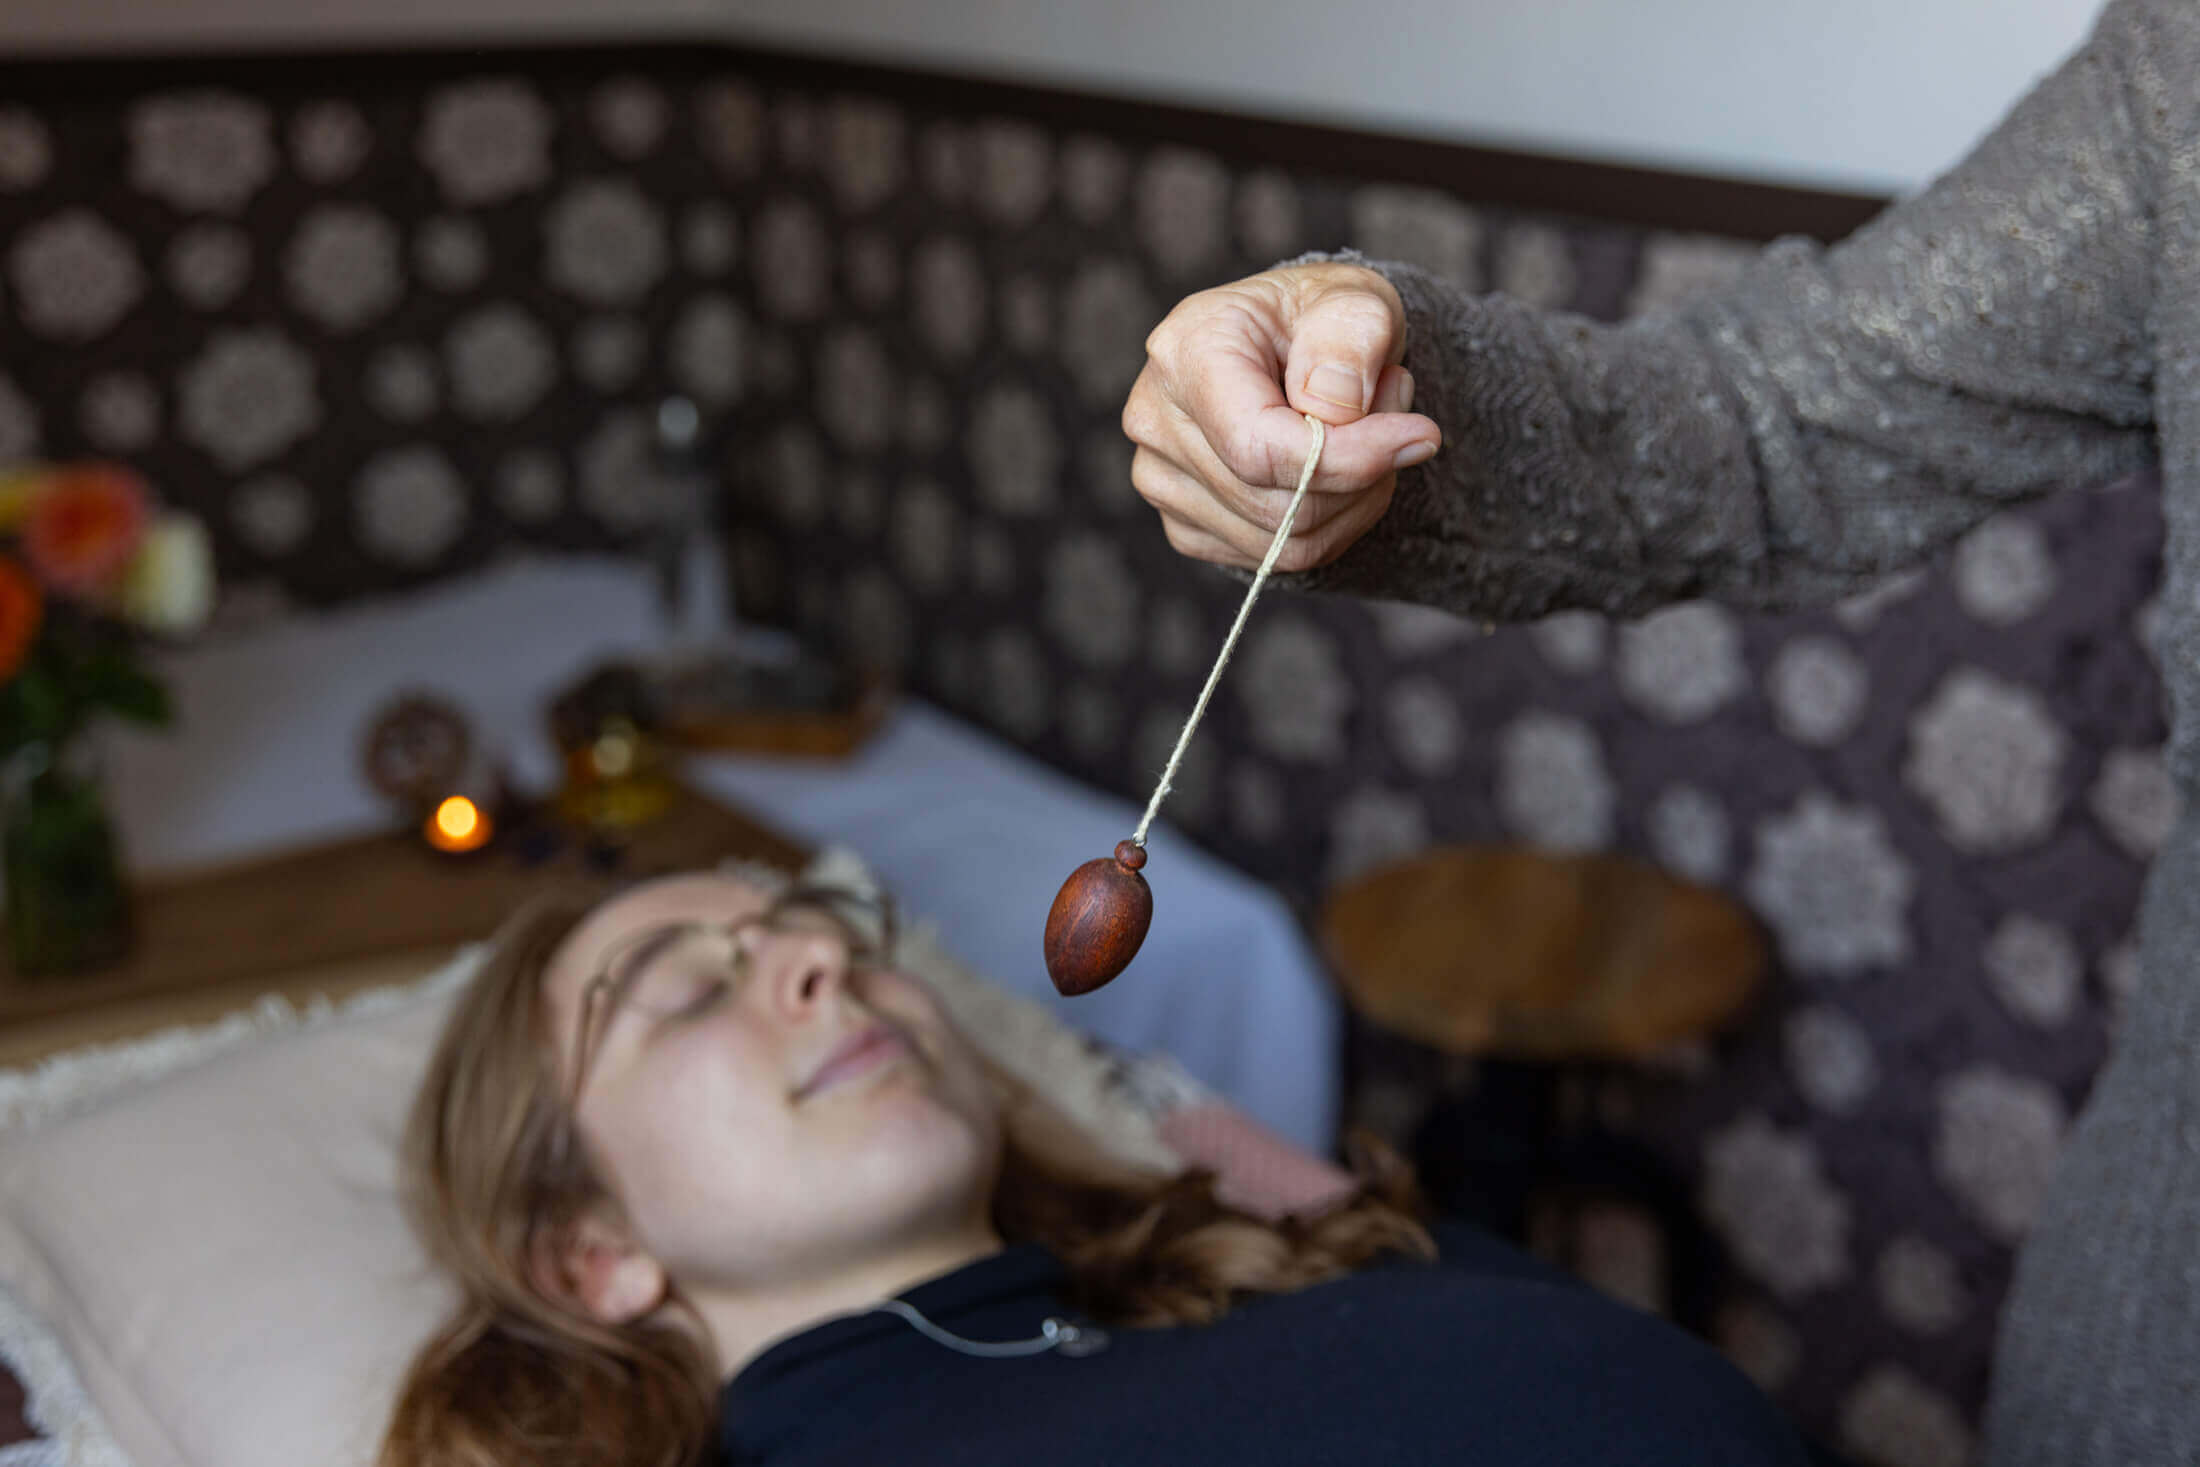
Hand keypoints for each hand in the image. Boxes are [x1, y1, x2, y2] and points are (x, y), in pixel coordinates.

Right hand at [1123, 262, 1440, 572]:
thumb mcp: (1355, 299)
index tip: (1419, 436)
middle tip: (1394, 410)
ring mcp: (1160, 477)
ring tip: (1366, 432)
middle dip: (1362, 472)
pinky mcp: (1183, 522)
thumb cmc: (1323, 319)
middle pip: (1278, 502)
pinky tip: (1335, 471)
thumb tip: (1332, 407)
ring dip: (1354, 499)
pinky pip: (1275, 558)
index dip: (1348, 457)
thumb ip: (1351, 335)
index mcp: (1185, 350)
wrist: (1299, 346)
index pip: (1259, 445)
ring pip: (1283, 541)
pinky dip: (1329, 525)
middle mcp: (1156, 418)